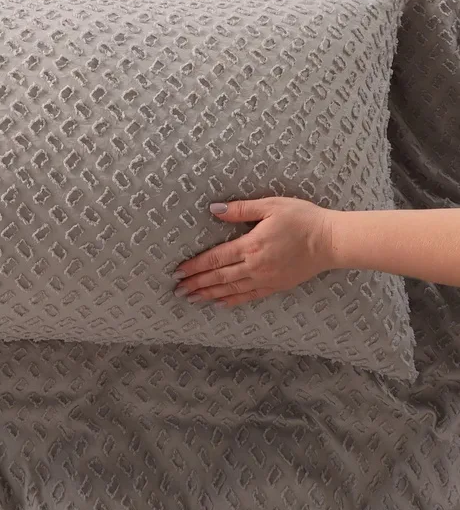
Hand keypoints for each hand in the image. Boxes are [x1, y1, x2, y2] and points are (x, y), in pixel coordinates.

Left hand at [174, 197, 335, 305]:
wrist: (330, 241)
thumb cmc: (302, 218)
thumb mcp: (270, 206)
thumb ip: (241, 209)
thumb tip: (214, 209)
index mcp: (251, 244)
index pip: (216, 258)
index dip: (195, 266)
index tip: (178, 272)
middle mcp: (255, 265)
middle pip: (219, 277)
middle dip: (196, 284)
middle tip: (178, 290)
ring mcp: (266, 278)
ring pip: (231, 290)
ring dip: (209, 294)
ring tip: (192, 299)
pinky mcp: (276, 285)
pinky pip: (249, 296)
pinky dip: (232, 301)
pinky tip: (220, 304)